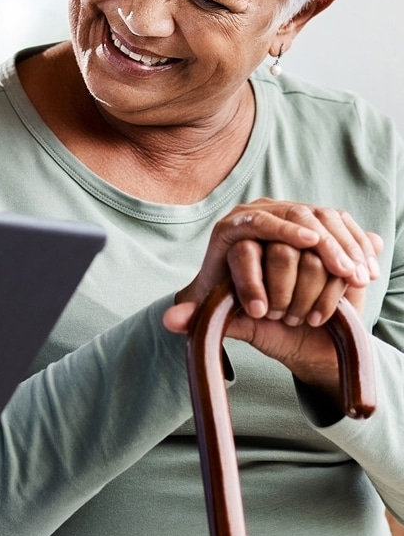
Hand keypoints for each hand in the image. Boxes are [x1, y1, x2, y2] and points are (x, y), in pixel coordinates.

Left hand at [163, 199, 381, 395]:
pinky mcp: (319, 223)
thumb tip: (170, 321)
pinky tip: (366, 271)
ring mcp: (291, 215)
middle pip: (293, 216)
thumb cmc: (241, 310)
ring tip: (355, 276)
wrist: (271, 308)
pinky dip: (356, 246)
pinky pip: (341, 226)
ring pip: (321, 220)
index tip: (307, 244)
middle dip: (320, 244)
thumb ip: (197, 317)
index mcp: (230, 230)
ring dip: (342, 248)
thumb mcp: (220, 315)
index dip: (281, 231)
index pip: (253, 223)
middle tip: (340, 270)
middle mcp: (259, 214)